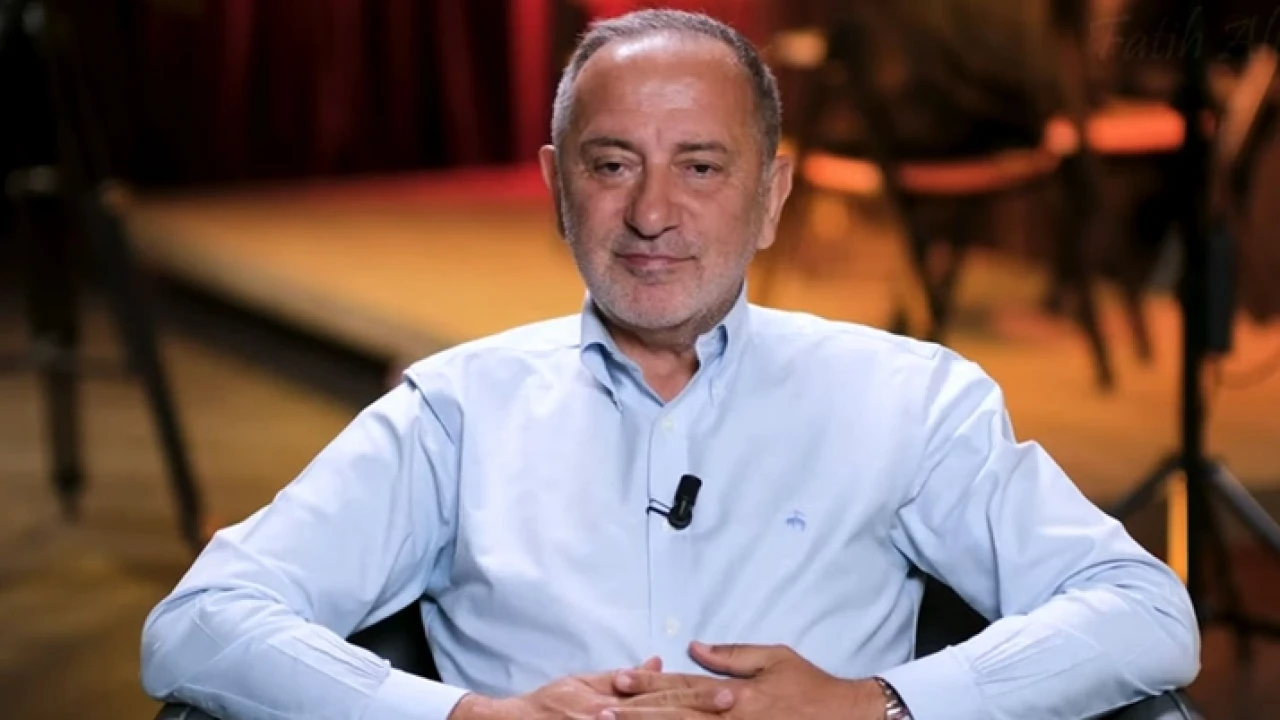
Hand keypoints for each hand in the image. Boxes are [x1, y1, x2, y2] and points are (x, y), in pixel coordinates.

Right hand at [449, 657, 733, 719]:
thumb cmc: (546, 706)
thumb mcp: (583, 684)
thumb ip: (622, 677)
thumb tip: (657, 661)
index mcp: (611, 698)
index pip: (660, 693)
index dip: (694, 694)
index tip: (726, 693)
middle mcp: (610, 717)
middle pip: (661, 714)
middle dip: (697, 713)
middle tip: (730, 707)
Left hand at [604, 642, 883, 719]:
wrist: (847, 718)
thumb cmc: (812, 688)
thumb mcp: (775, 658)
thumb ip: (732, 655)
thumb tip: (694, 647)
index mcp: (735, 692)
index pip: (682, 686)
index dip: (648, 683)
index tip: (617, 680)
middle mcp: (730, 717)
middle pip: (675, 716)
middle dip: (637, 714)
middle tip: (601, 713)